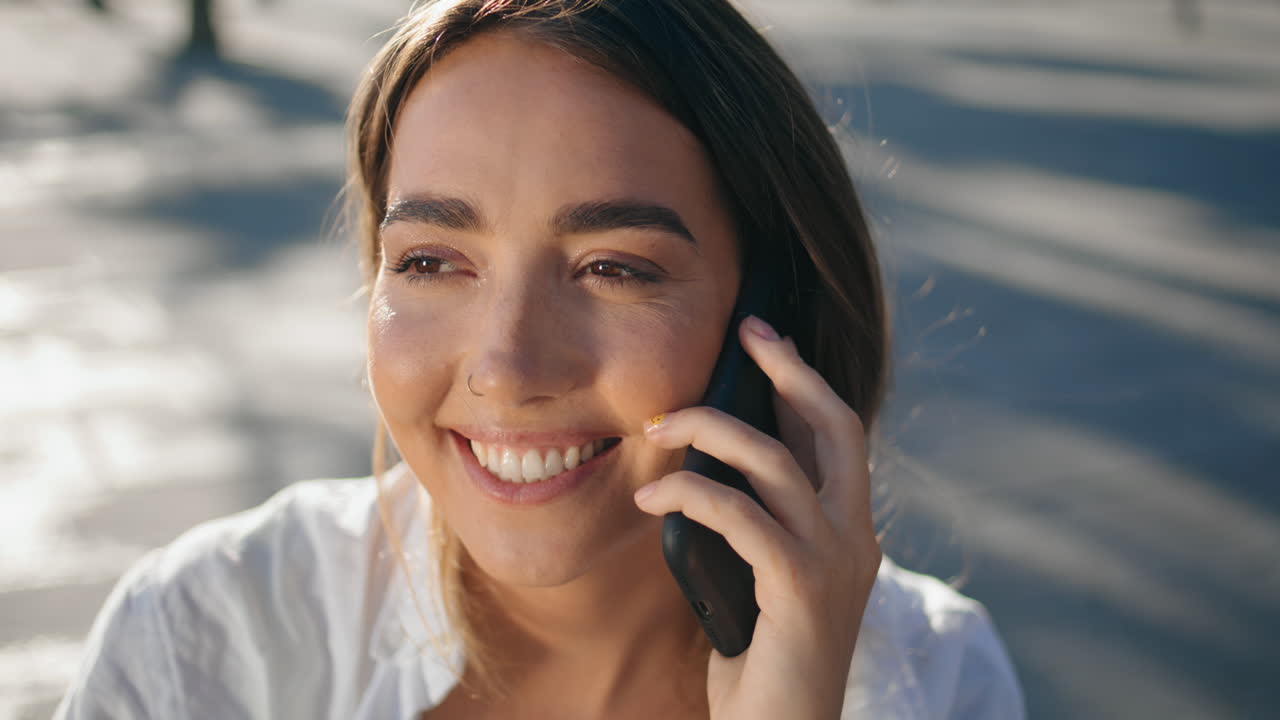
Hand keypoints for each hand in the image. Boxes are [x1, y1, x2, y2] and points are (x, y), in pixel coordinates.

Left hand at [633, 315, 880, 719]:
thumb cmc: (763, 664)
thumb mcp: (763, 580)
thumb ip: (756, 527)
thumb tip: (710, 470)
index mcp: (849, 532)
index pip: (836, 436)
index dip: (803, 380)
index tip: (766, 337)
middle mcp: (856, 539)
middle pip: (834, 425)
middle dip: (789, 369)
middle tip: (746, 331)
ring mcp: (836, 562)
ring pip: (776, 462)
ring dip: (710, 431)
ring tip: (659, 430)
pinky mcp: (801, 589)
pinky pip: (740, 516)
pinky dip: (689, 495)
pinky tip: (650, 498)